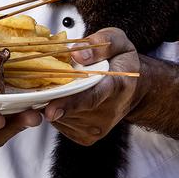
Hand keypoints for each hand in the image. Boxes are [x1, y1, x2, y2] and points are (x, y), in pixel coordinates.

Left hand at [41, 27, 143, 144]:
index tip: (51, 110)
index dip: (70, 103)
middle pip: (72, 108)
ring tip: (65, 86)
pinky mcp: (86, 137)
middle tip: (45, 79)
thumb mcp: (117, 40)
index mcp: (116, 86)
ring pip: (62, 116)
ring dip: (56, 101)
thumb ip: (99, 43)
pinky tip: (67, 98)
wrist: (133, 88)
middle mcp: (108, 112)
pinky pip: (61, 123)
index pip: (92, 97)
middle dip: (54, 95)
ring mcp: (97, 128)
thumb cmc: (122, 61)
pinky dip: (58, 109)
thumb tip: (76, 54)